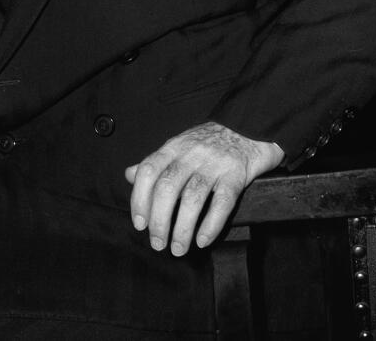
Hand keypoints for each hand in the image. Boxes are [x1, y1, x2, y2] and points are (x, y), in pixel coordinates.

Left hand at [124, 121, 282, 255]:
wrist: (246, 127)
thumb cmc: (208, 141)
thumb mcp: (178, 145)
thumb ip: (155, 162)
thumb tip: (129, 175)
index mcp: (173, 147)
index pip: (148, 171)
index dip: (140, 198)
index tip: (139, 223)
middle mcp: (190, 154)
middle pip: (168, 188)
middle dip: (159, 220)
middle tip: (157, 243)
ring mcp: (214, 164)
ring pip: (193, 198)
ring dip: (182, 228)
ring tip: (178, 248)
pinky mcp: (236, 175)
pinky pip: (222, 202)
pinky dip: (211, 224)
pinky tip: (202, 240)